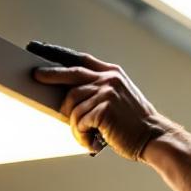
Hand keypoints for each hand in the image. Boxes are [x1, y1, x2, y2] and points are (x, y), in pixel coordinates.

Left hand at [28, 41, 180, 160]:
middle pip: (70, 73)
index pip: (81, 59)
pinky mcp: (103, 109)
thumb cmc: (135, 123)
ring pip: (72, 105)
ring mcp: (106, 93)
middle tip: (36, 76)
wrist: (154, 137)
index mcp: (113, 73)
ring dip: (74, 125)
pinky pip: (79, 121)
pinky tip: (91, 142)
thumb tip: (69, 95)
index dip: (59, 54)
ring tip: (84, 136)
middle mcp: (109, 79)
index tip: (40, 49)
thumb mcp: (121, 97)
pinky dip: (81, 135)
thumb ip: (100, 89)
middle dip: (50, 75)